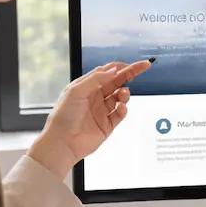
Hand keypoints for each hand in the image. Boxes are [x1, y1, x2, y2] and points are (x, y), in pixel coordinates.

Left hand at [27, 61, 152, 179]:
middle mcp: (95, 97)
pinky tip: (121, 108)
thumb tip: (114, 70)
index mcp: (86, 86)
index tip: (133, 64)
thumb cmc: (63, 116)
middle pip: (116, 82)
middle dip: (129, 74)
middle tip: (142, 68)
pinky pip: (120, 114)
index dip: (120, 67)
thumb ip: (96, 79)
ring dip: (125, 93)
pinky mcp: (107, 125)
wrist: (62, 142)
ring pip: (120, 97)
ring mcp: (101, 111)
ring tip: (123, 94)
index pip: (107, 72)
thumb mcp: (76, 91)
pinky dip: (123, 109)